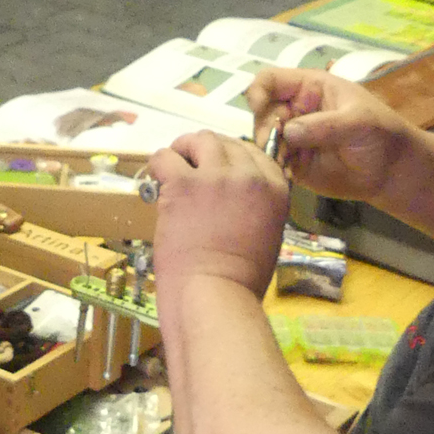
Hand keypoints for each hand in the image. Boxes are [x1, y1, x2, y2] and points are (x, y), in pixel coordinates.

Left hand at [150, 132, 288, 297]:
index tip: (218, 166)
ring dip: (185, 149)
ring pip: (200, 139)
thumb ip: (255, 208)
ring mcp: (217, 177)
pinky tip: (157, 179)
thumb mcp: (267, 236)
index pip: (255, 153)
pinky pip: (165, 157)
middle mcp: (250, 177)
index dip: (233, 156)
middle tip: (191, 164)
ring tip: (174, 166)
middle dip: (207, 151)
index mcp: (276, 190)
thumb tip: (231, 199)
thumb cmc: (240, 281)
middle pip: (227, 143)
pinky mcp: (183, 184)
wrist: (216, 294)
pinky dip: (159, 164)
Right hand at [247, 67, 413, 203]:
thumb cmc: (381, 133)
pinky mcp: (293, 163)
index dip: (258, 90)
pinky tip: (287, 175)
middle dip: (264, 127)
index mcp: (308, 88)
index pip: (270, 80)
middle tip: (275, 145)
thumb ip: (325, 124)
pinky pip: (273, 164)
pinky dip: (274, 169)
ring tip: (284, 163)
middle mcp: (294, 110)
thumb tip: (288, 132)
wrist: (391, 170)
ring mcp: (292, 138)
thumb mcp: (358, 121)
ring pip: (263, 140)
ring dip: (267, 151)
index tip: (258, 107)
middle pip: (262, 112)